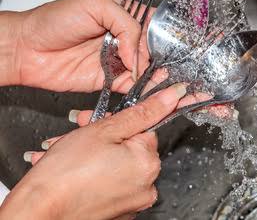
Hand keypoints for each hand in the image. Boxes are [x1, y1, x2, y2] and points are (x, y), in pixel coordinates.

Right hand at [0, 83, 186, 219]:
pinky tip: (74, 170)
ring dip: (95, 154)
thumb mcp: (104, 130)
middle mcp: (147, 185)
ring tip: (68, 153)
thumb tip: (172, 96)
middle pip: (130, 146)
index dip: (118, 122)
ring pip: (118, 164)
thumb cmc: (64, 175)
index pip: (144, 128)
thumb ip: (141, 112)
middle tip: (80, 133)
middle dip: (105, 136)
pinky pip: (111, 183)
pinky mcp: (118, 212)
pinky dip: (95, 174)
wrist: (37, 212)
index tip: (99, 122)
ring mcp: (132, 201)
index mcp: (148, 162)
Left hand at [11, 0, 150, 92]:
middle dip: (160, 55)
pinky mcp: (110, 80)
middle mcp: (122, 38)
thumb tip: (138, 54)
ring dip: (156, 73)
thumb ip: (126, 24)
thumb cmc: (53, 20)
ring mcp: (117, 59)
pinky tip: (150, 85)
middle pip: (152, 48)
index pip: (151, 23)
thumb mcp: (96, 5)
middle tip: (161, 61)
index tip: (168, 41)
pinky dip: (143, 88)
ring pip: (146, 68)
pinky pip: (132, 85)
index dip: (161, 32)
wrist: (27, 49)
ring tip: (161, 75)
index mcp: (122, 15)